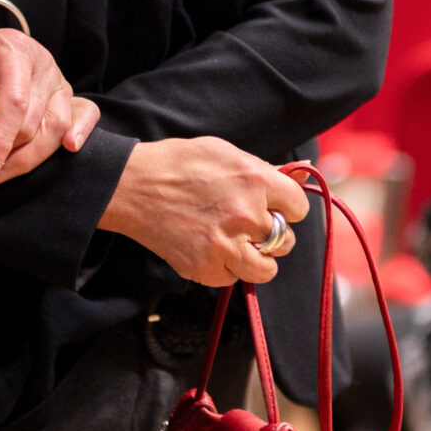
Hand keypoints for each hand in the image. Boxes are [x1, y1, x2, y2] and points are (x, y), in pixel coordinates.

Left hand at [0, 4, 100, 184]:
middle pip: (35, 121)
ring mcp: (56, 79)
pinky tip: (71, 147)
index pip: (14, 102)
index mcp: (11, 50)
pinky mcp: (63, 95)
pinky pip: (84, 113)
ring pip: (57, 128)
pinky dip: (81, 132)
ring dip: (26, 158)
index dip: (1, 140)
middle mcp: (41, 63)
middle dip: (3, 154)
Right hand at [98, 137, 309, 286]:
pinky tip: (211, 249)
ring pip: (267, 269)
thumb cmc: (176, 163)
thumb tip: (296, 175)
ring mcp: (226, 245)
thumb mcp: (223, 152)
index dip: (288, 207)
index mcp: (255, 180)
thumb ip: (260, 168)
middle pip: (286, 239)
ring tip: (241, 247)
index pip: (298, 206)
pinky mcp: (205, 268)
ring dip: (258, 259)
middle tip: (252, 227)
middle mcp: (246, 215)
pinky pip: (233, 278)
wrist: (132, 186)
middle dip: (273, 233)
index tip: (278, 208)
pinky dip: (226, 268)